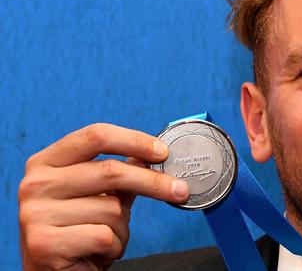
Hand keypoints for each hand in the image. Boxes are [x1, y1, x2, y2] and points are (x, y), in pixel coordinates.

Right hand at [18, 123, 189, 270]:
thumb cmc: (78, 232)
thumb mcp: (99, 195)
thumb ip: (120, 173)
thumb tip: (155, 155)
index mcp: (45, 162)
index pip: (96, 136)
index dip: (134, 141)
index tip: (163, 152)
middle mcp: (35, 184)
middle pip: (111, 170)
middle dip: (153, 183)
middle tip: (180, 189)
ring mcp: (35, 214)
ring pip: (111, 208)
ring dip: (122, 227)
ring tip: (107, 237)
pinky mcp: (44, 244)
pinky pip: (104, 236)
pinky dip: (114, 246)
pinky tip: (98, 252)